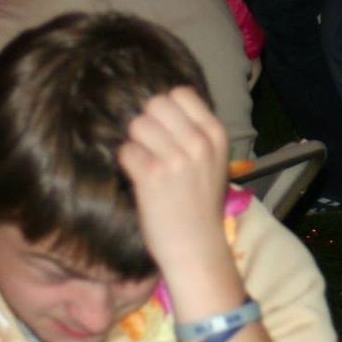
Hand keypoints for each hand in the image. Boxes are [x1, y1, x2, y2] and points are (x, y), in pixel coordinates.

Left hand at [117, 87, 239, 281]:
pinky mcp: (152, 176)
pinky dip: (127, 162)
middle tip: (151, 147)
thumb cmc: (201, 203)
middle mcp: (198, 142)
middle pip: (155, 104)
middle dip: (147, 123)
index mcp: (216, 134)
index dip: (167, 108)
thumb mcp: (213, 161)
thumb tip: (160, 106)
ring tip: (144, 163)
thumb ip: (195, 133)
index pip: (180, 93)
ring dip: (135, 142)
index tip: (166, 129)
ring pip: (137, 125)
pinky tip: (138, 177)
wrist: (197, 247)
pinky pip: (126, 150)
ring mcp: (175, 158)